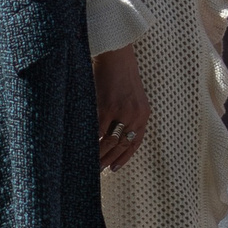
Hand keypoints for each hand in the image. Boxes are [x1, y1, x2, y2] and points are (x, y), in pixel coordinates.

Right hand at [93, 47, 151, 171]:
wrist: (116, 56)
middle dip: (108, 160)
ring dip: (99, 155)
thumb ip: (128, 115)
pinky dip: (90, 141)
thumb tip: (113, 136)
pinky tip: (83, 148)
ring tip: (89, 164)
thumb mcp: (132, 97)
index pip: (135, 143)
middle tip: (97, 170)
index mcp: (144, 114)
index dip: (124, 157)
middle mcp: (136, 116)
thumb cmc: (120, 75)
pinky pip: (97, 130)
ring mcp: (121, 112)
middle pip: (121, 145)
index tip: (114, 168)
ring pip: (109, 141)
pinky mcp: (106, 107)